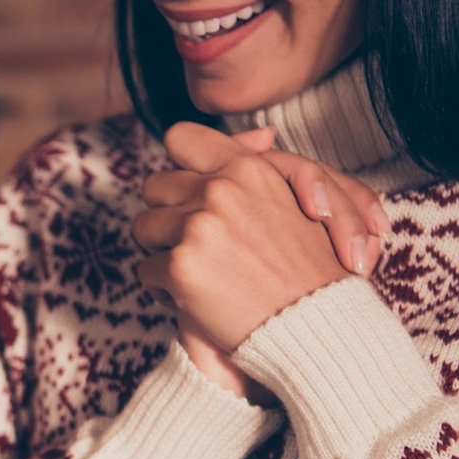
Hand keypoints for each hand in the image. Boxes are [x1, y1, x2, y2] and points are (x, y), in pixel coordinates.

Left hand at [133, 122, 391, 352]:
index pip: (181, 139)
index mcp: (247, 168)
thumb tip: (260, 135)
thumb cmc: (310, 270)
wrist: (315, 323)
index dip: (176, 164)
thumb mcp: (298, 200)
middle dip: (165, 213)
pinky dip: (164, 289)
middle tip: (192, 241)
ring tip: (198, 272)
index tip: (185, 190)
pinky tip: (198, 300)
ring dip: (161, 250)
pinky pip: (146, 271)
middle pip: (153, 187)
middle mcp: (219, 190)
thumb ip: (266, 167)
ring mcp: (197, 226)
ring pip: (143, 228)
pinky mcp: (181, 266)